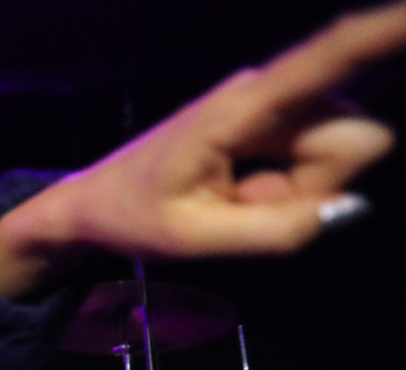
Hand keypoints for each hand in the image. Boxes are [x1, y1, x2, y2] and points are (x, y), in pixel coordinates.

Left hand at [0, 2, 405, 298]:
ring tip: (233, 202)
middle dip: (315, 186)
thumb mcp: (196, 239)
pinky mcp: (277, 121)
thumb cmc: (133, 217)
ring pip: (336, 156)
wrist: (92, 203)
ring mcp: (275, 105)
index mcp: (241, 107)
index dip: (382, 33)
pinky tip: (240, 195)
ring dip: (295, 192)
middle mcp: (268, 90)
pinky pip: (315, 162)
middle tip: (242, 207)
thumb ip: (277, 231)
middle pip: (352, 140)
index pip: (328, 57)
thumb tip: (351, 208)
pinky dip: (286, 190)